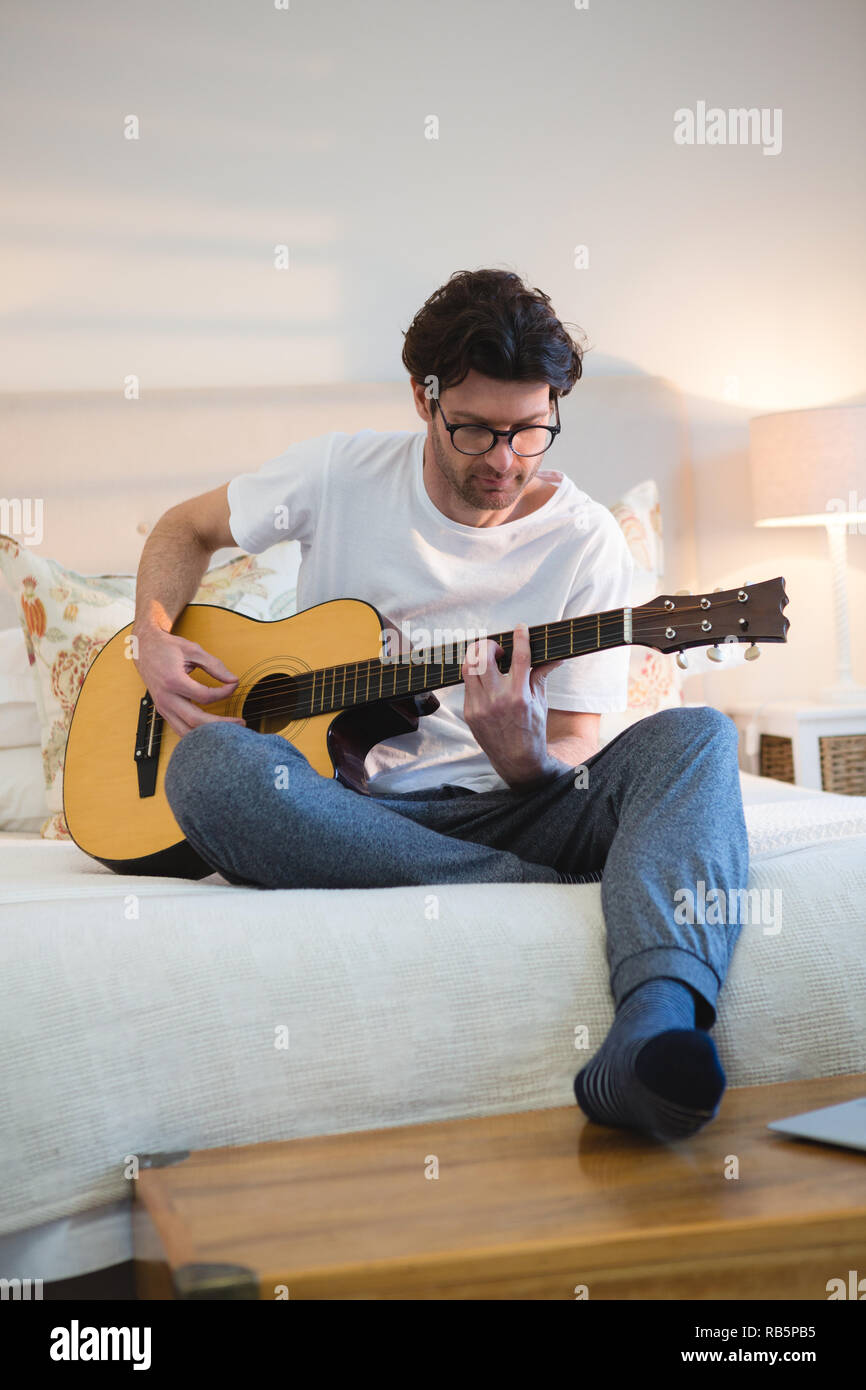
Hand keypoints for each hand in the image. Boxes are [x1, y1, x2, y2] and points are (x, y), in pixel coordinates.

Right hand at [132, 626, 245, 737]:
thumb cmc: (167, 648)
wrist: (143, 649)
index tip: (233, 685)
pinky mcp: (163, 712)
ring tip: (229, 731)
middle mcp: (166, 698)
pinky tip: (212, 732)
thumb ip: (215, 666)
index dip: (224, 693)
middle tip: (241, 722)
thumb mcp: (193, 650)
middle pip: (196, 720)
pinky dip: (196, 734)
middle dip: (221, 724)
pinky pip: (180, 729)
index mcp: (173, 681)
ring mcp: (162, 707)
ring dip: (209, 735)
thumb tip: (233, 680)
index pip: (205, 696)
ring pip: (186, 732)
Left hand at [462, 622, 564, 787]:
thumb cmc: (532, 730)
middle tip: (499, 649)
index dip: (520, 638)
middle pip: (482, 657)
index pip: (519, 657)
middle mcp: (497, 700)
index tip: (520, 628)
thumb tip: (557, 656)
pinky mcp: (469, 712)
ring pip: (468, 668)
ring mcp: (480, 707)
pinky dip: (475, 676)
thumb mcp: (541, 702)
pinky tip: (485, 679)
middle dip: (490, 645)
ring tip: (489, 661)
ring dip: (477, 657)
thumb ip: (542, 675)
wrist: (517, 761)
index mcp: (519, 696)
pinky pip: (467, 685)